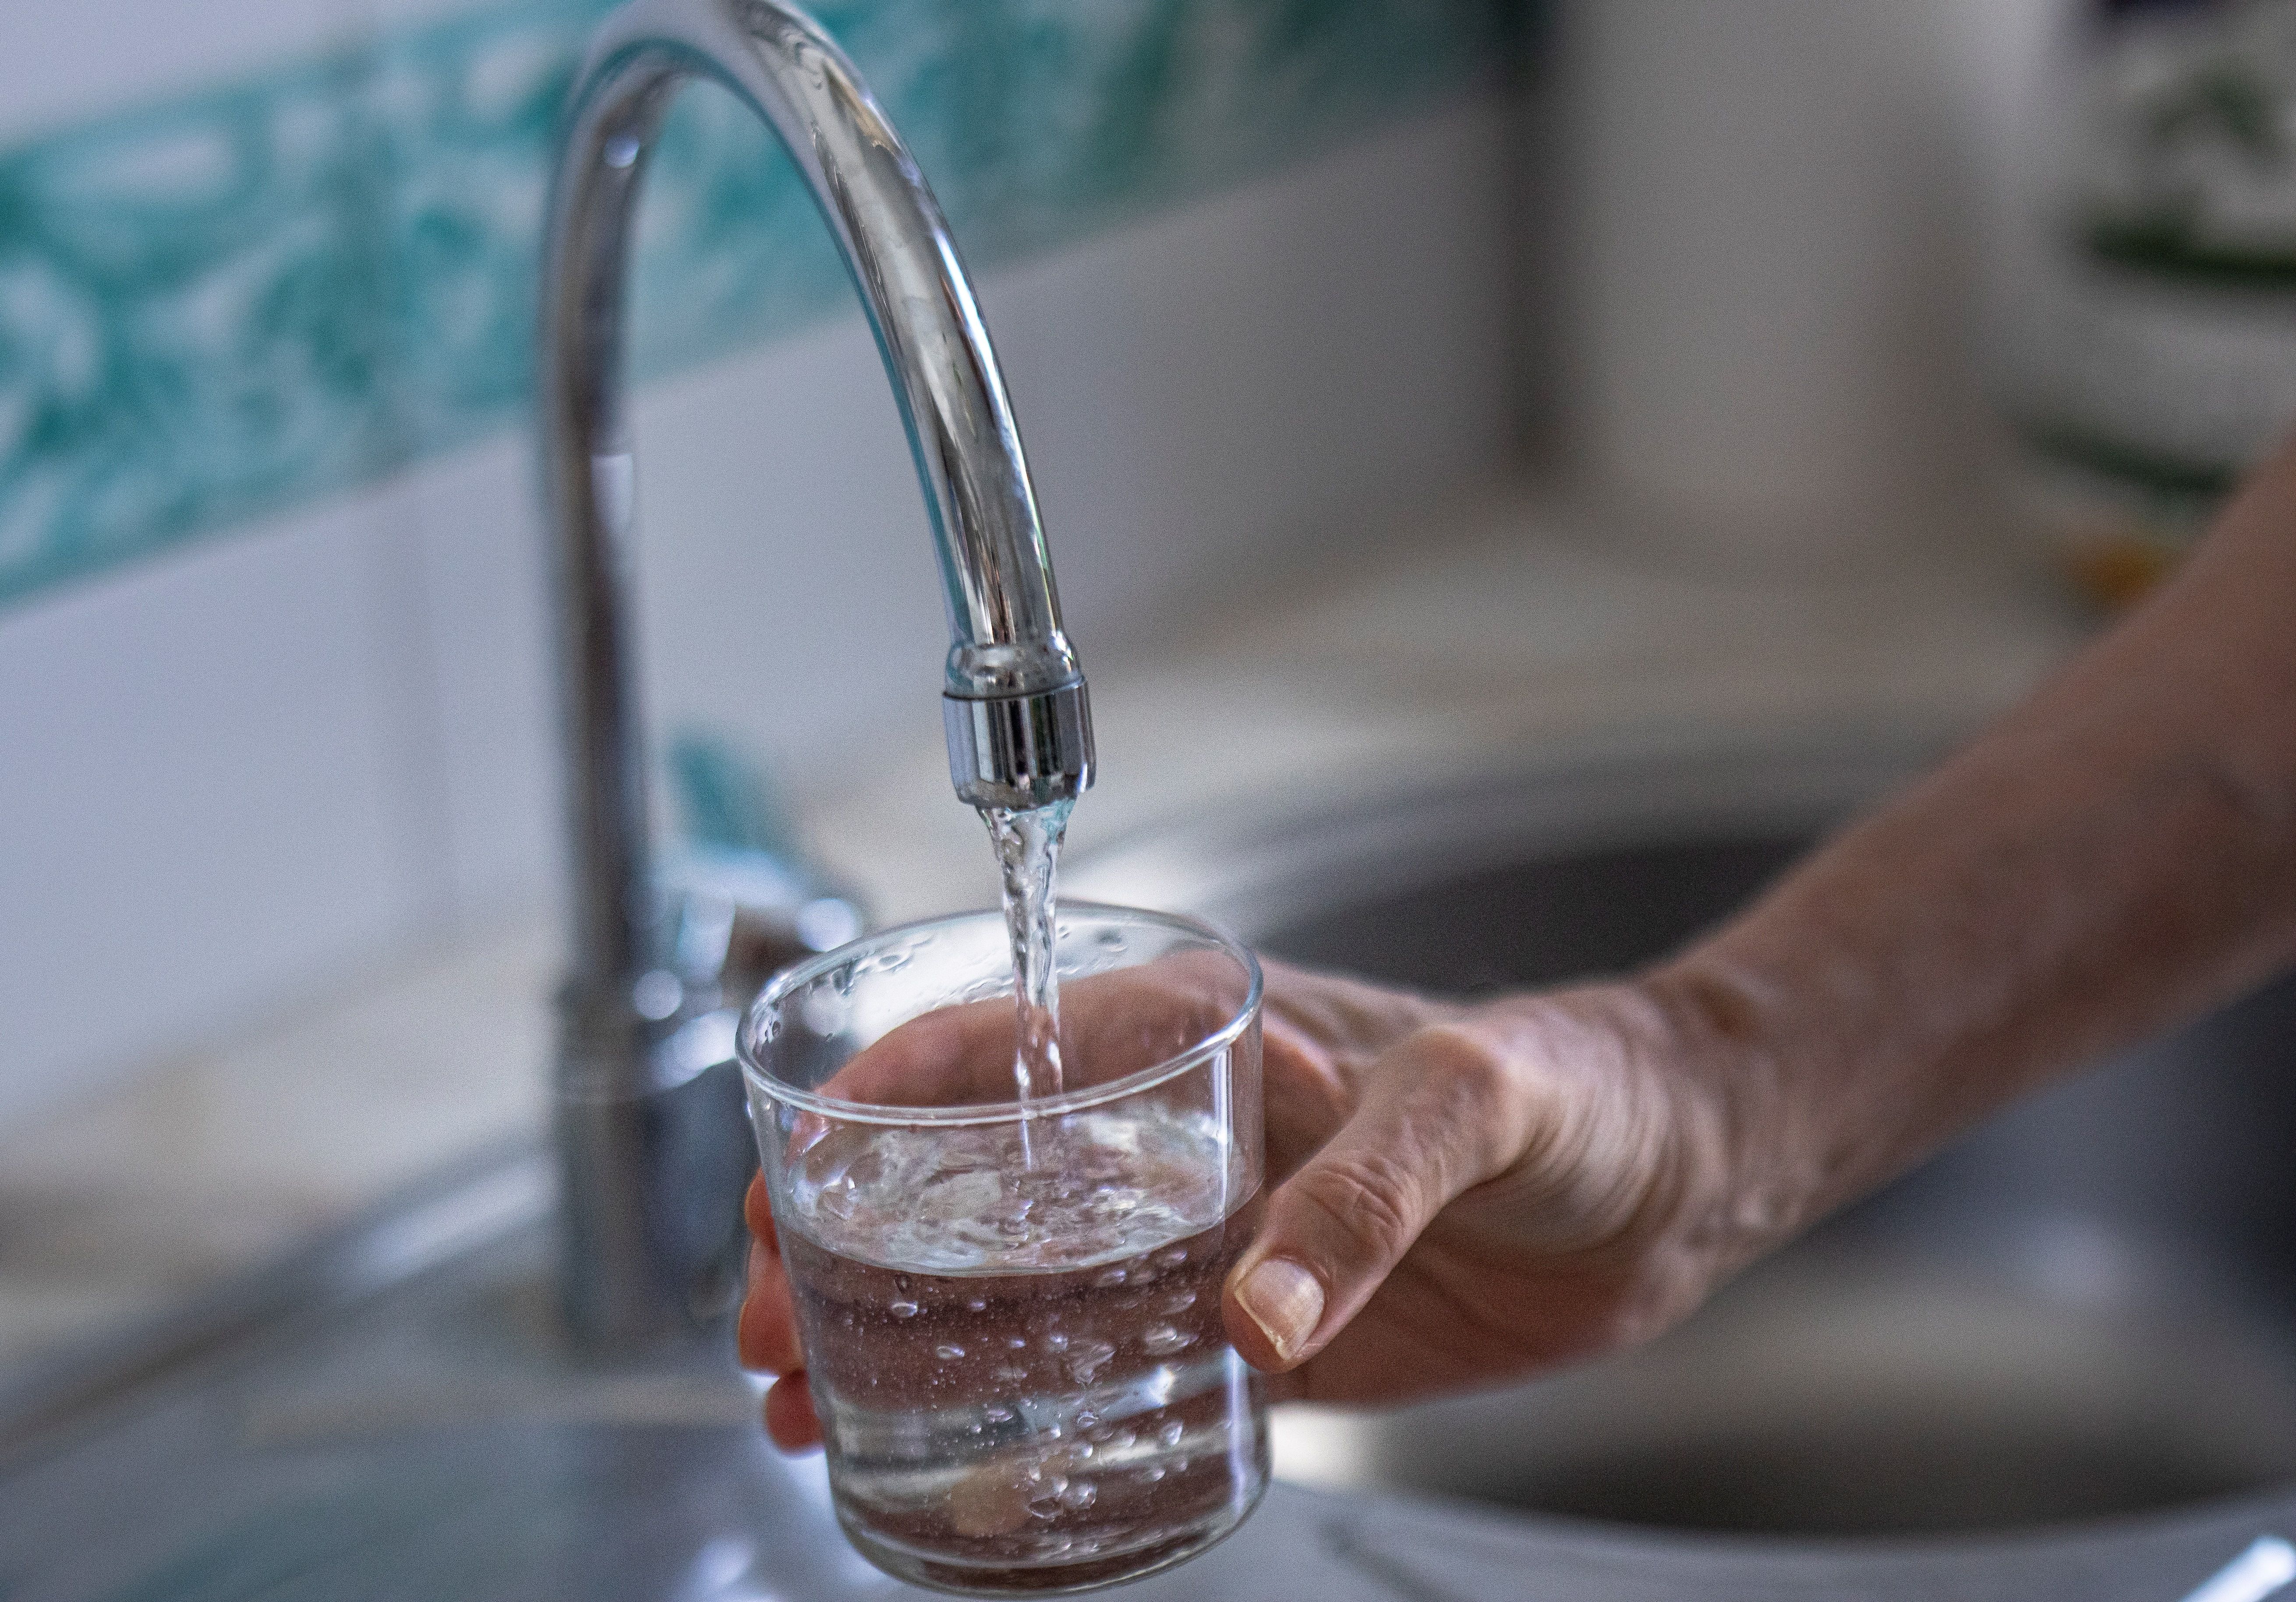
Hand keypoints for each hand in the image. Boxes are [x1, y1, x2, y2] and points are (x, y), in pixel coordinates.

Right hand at [739, 957, 1771, 1444]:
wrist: (1674, 1175)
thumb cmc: (1587, 1090)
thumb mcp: (1480, 1105)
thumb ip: (1370, 1194)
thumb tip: (1259, 1311)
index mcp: (1210, 1032)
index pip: (1003, 1046)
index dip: (879, 1105)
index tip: (793, 1176)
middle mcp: (1181, 1125)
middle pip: (969, 1169)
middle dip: (847, 1234)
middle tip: (771, 1322)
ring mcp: (1204, 1222)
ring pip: (1010, 1265)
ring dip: (897, 1321)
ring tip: (806, 1392)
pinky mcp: (1250, 1309)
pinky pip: (1103, 1347)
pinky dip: (1012, 1389)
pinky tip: (945, 1437)